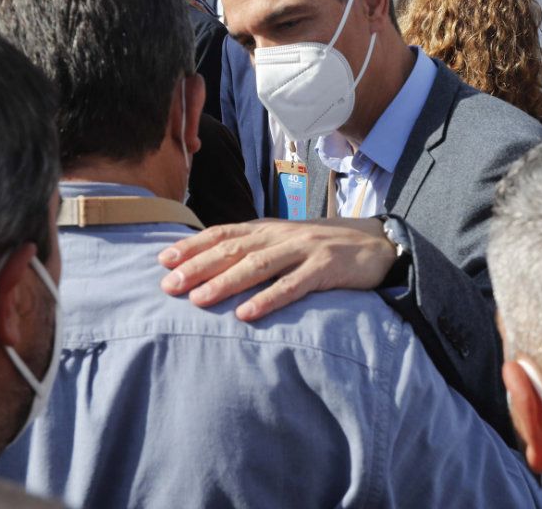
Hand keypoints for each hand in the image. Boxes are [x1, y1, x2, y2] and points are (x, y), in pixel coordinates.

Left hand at [158, 218, 396, 320]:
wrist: (378, 244)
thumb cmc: (325, 248)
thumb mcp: (288, 241)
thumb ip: (257, 249)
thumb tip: (215, 264)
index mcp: (270, 229)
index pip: (224, 232)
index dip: (193, 245)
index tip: (163, 260)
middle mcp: (282, 235)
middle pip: (233, 248)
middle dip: (198, 266)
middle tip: (169, 285)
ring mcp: (304, 250)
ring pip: (258, 266)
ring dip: (225, 283)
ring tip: (198, 300)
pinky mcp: (326, 269)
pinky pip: (293, 286)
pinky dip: (268, 299)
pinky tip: (247, 313)